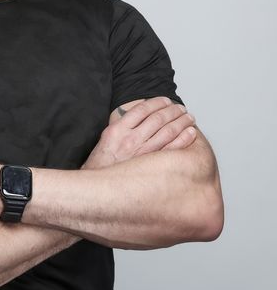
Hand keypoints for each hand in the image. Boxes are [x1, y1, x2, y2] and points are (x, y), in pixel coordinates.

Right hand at [82, 97, 196, 169]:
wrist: (99, 188)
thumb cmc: (103, 164)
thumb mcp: (106, 139)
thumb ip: (122, 126)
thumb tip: (138, 116)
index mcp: (117, 130)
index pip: (142, 109)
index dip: (157, 103)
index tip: (166, 101)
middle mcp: (130, 140)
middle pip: (157, 118)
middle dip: (173, 111)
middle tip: (181, 108)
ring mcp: (142, 154)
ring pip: (168, 131)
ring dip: (181, 122)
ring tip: (188, 118)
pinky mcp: (152, 167)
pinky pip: (173, 149)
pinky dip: (184, 139)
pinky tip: (190, 133)